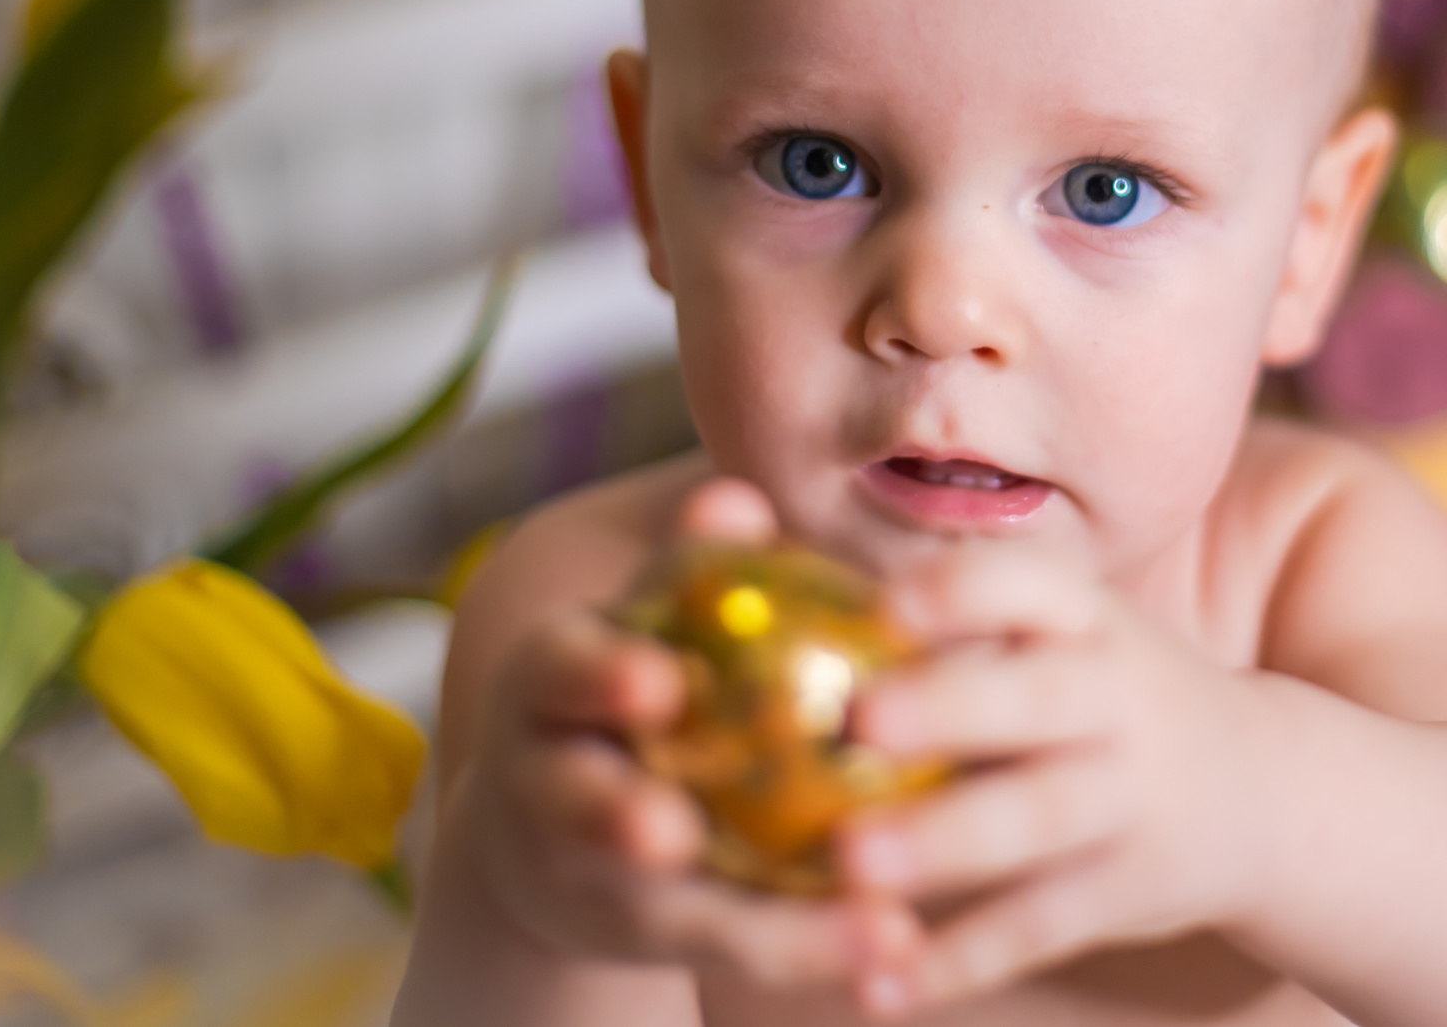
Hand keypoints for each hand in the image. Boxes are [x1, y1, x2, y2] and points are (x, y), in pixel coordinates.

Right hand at [447, 478, 895, 990]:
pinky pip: (738, 948)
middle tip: (670, 832)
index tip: (659, 684)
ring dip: (768, 927)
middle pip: (577, 806)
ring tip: (870, 922)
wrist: (550, 831)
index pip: (560, 671)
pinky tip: (900, 943)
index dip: (600, 679)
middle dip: (615, 816)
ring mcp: (590, 877)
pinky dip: (813, 949)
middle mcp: (547, 787)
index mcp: (546, 687)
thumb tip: (736, 498)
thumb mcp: (644, 621)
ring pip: (669, 910)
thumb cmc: (628, 685)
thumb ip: (691, 568)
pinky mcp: (649, 941)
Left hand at [838, 546, 1273, 1015]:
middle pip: (1035, 699)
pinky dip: (961, 960)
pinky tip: (882, 985)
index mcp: (1088, 619)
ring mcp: (1131, 794)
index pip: (1031, 584)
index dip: (962, 590)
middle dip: (951, 707)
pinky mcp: (1130, 886)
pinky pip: (1040, 926)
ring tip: (852, 865)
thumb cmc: (1110, 695)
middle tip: (860, 719)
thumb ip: (966, 625)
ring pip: (1035, 818)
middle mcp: (1118, 695)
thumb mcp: (1072, 634)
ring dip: (944, 841)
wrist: (1266, 790)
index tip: (887, 606)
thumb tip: (784, 600)